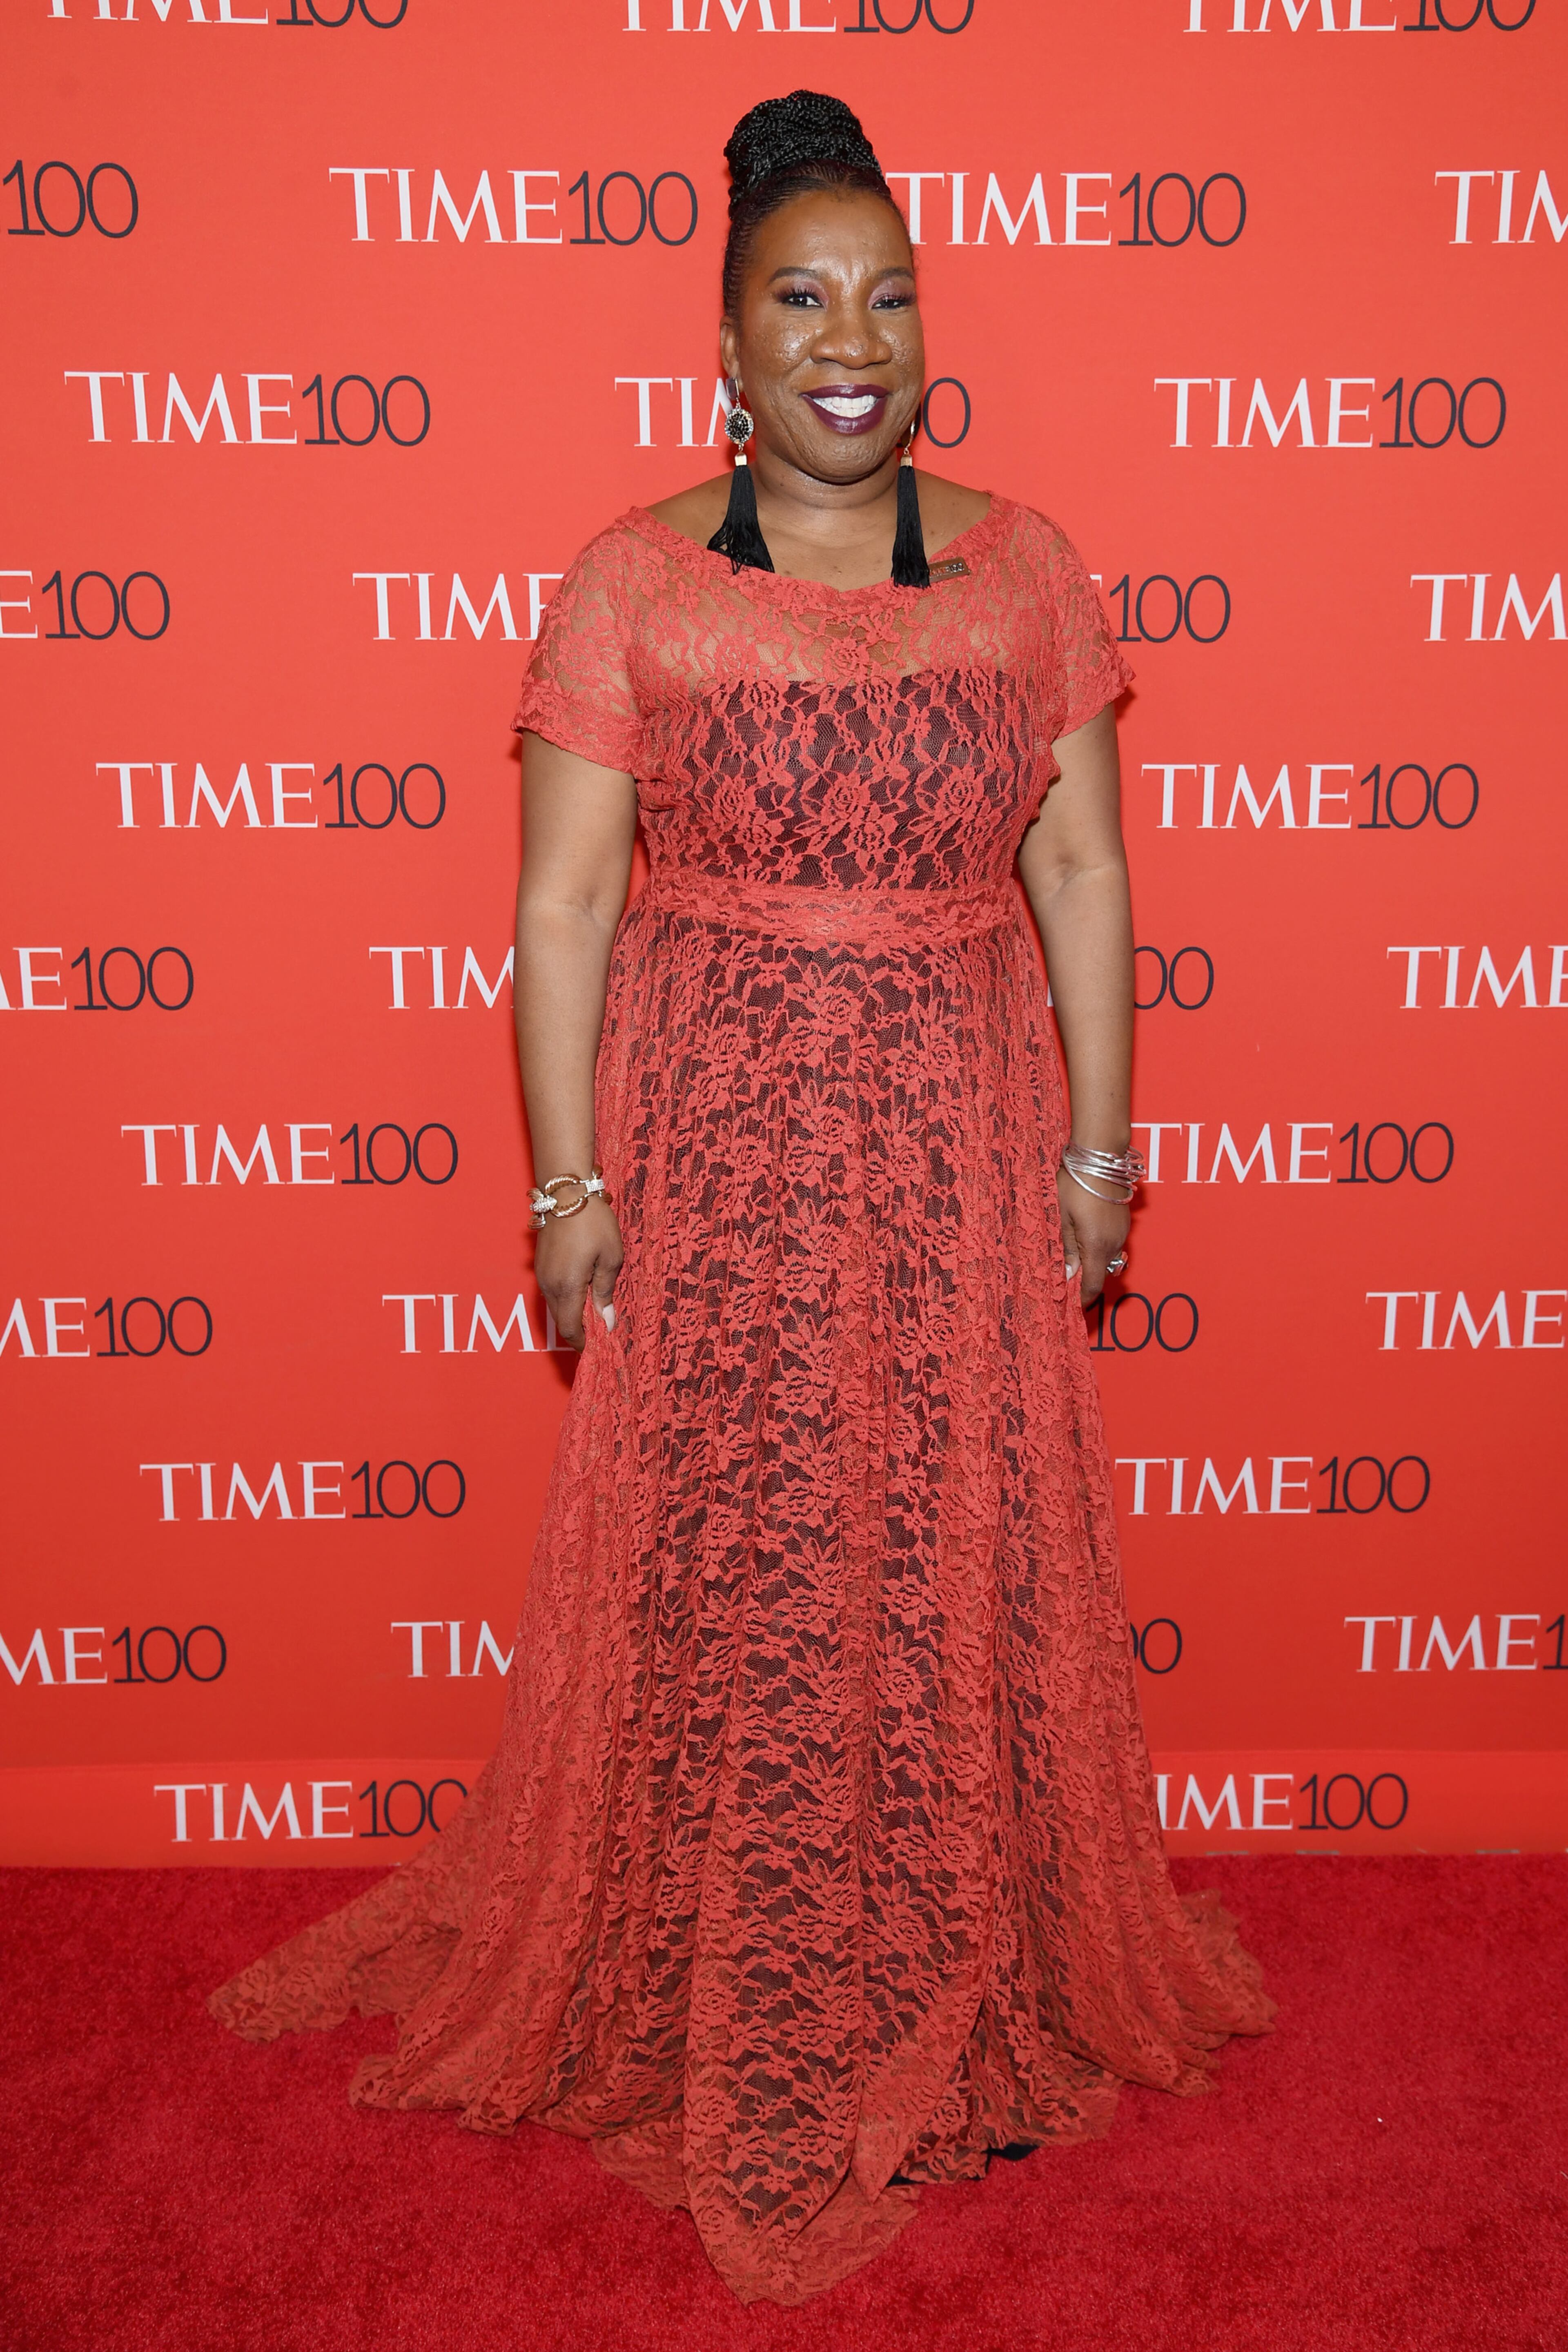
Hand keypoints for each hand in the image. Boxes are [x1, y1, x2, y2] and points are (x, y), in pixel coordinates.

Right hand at [533, 1197, 623, 1350]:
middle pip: (561, 1320)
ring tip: (596, 1308)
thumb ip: (605, 1292)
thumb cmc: (593, 1222)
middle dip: (580, 1329)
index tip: (599, 1346)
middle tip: (602, 1330)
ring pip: (555, 1306)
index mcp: (566, 1287)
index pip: (570, 1329)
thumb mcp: (610, 1258)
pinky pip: (552, 1291)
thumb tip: (607, 1322)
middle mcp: (548, 1285)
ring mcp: (541, 1274)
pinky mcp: (540, 1264)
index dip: (583, 1342)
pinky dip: (566, 1298)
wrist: (567, 1191)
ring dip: (573, 1312)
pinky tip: (583, 1288)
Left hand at [1057, 1168, 1130, 1309]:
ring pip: (1107, 1257)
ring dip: (1091, 1259)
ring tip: (1070, 1251)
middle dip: (1084, 1277)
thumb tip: (1068, 1276)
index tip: (1071, 1304)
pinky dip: (1099, 1245)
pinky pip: (1112, 1241)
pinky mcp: (1125, 1220)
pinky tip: (1083, 1231)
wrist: (1100, 1155)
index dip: (1082, 1298)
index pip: (1093, 1284)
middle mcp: (1114, 1243)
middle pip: (1101, 1272)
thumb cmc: (1076, 1183)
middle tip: (1063, 1276)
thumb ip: (1067, 1248)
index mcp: (1097, 1246)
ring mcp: (1122, 1231)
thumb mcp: (1062, 1217)